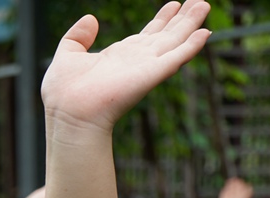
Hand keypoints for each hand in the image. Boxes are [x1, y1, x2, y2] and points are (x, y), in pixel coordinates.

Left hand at [41, 0, 210, 132]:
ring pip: (174, 41)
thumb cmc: (63, 94)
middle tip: (199, 1)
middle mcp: (135, 61)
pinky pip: (175, 57)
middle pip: (165, 35)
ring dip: (191, 24)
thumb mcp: (67, 55)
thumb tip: (90, 18)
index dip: (160, 20)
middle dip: (182, 19)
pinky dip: (191, 46)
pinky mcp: (151, 74)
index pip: (145, 35)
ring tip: (204, 5)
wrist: (69, 115)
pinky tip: (205, 33)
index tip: (173, 5)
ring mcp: (145, 67)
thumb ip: (78, 37)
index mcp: (118, 57)